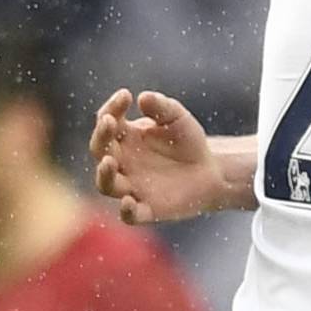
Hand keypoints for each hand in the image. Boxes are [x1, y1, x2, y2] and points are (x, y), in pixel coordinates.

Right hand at [91, 90, 221, 224]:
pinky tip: (129, 201)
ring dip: (104, 174)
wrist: (210, 170)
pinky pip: (129, 215)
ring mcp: (132, 186)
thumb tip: (143, 97)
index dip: (112, 108)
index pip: (107, 121)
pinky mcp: (147, 209)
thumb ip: (162, 107)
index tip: (125, 95)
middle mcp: (122, 162)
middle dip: (101, 136)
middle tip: (109, 123)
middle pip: (100, 150)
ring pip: (106, 184)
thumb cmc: (188, 141)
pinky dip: (126, 211)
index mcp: (125, 137)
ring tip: (109, 161)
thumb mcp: (178, 118)